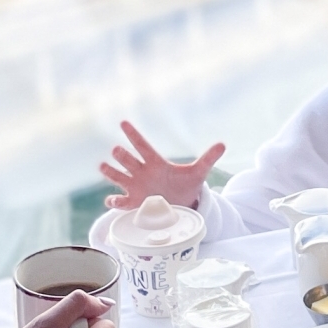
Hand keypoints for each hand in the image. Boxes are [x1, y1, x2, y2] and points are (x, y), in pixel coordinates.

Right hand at [99, 121, 224, 208]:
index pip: (142, 145)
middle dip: (122, 155)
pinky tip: (112, 201)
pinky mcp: (133, 203)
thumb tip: (223, 144)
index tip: (123, 122)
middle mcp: (142, 172)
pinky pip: (120, 202)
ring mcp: (135, 187)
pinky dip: (114, 203)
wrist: (182, 205)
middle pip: (128, 160)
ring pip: (118, 177)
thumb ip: (208, 158)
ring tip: (103, 166)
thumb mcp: (198, 172)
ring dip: (111, 172)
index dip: (133, 134)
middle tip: (117, 149)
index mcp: (155, 162)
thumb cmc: (186, 186)